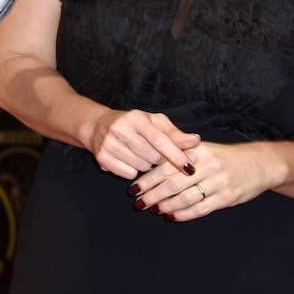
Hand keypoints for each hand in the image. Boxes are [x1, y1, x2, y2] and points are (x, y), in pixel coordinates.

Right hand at [86, 108, 200, 179]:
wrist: (98, 126)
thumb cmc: (134, 124)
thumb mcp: (154, 123)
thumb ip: (175, 133)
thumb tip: (196, 141)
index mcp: (136, 118)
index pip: (160, 140)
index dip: (177, 155)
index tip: (191, 168)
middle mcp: (120, 129)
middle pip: (153, 157)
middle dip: (159, 159)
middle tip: (153, 151)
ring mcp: (109, 144)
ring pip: (142, 168)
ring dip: (146, 165)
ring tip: (138, 153)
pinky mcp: (102, 158)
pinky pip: (129, 175)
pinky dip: (132, 171)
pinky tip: (127, 159)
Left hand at [129, 141, 283, 221]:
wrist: (259, 164)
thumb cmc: (224, 157)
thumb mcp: (203, 149)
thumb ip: (180, 154)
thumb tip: (150, 163)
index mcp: (197, 151)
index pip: (166, 165)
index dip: (148, 178)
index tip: (133, 187)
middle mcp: (207, 166)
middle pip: (173, 183)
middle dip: (152, 195)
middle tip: (138, 202)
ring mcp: (218, 183)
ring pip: (185, 198)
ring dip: (166, 206)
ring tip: (153, 210)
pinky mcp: (226, 198)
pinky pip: (201, 209)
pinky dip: (184, 214)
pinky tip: (172, 217)